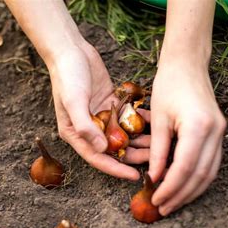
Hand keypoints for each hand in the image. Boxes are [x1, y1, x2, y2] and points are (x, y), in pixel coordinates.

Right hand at [48, 42, 148, 180]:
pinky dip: (140, 120)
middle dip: (134, 156)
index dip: (116, 169)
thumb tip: (102, 148)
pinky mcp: (111, 105)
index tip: (134, 176)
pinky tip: (156, 123)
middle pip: (114, 149)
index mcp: (76, 134)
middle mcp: (89, 129)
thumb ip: (85, 126)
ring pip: (124, 134)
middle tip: (155, 160)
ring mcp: (101, 117)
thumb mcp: (73, 101)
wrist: (70, 50)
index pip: (98, 158)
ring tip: (160, 143)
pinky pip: (128, 117)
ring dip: (140, 140)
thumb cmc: (67, 77)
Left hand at [148, 60, 225, 215]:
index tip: (156, 199)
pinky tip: (185, 187)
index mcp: (198, 126)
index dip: (170, 187)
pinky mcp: (220, 132)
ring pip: (210, 172)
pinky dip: (198, 178)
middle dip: (181, 195)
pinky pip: (212, 163)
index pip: (185, 167)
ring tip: (173, 203)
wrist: (188, 64)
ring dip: (192, 190)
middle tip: (163, 208)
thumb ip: (158, 150)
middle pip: (201, 174)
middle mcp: (215, 131)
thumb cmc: (168, 85)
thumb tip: (155, 178)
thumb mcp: (157, 119)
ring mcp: (221, 132)